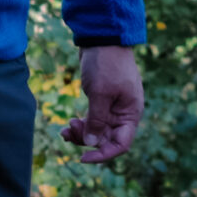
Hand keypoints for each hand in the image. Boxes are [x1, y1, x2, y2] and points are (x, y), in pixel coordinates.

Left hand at [62, 45, 143, 164]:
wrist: (102, 38)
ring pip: (98, 131)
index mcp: (130, 113)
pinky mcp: (102, 100)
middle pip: (106, 139)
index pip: (121, 144)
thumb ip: (96, 120)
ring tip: (66, 128)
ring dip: (82, 133)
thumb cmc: (106, 64)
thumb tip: (91, 144)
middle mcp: (124, 113)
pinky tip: (69, 123)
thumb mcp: (100, 94)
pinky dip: (82, 124)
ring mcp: (113, 107)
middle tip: (68, 130)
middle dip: (87, 140)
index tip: (83, 157)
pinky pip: (93, 120)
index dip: (103, 154)